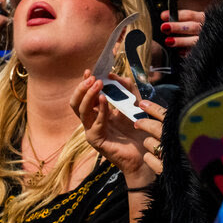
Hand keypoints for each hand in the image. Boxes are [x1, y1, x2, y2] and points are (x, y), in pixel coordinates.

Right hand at [70, 69, 162, 183]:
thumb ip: (126, 88)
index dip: (84, 83)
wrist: (146, 151)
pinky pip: (95, 123)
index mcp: (97, 113)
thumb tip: (112, 75)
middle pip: (76, 103)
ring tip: (98, 85)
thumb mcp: (134, 103)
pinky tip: (105, 99)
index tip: (89, 71)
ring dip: (89, 96)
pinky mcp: (96, 140)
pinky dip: (100, 110)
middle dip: (82, 89)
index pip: (84, 96)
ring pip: (81, 111)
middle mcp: (92, 122)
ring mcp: (92, 131)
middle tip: (92, 78)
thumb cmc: (139, 130)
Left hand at [159, 8, 204, 52]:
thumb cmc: (181, 26)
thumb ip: (174, 16)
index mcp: (199, 18)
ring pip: (193, 41)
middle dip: (177, 27)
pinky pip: (191, 52)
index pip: (190, 15)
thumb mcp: (179, 19)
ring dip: (180, 41)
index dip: (177, 15)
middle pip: (193, 27)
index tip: (163, 16)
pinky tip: (177, 51)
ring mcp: (199, 41)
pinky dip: (184, 51)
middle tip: (164, 27)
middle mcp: (201, 29)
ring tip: (167, 41)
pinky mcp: (196, 51)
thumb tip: (163, 15)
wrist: (187, 41)